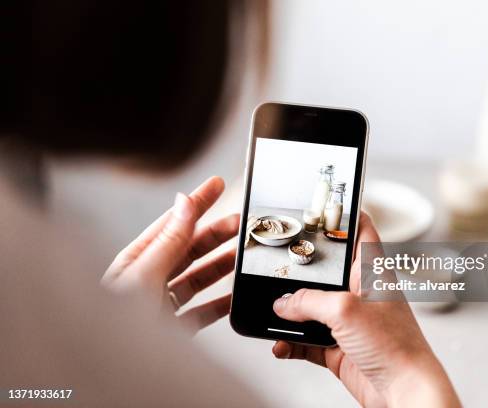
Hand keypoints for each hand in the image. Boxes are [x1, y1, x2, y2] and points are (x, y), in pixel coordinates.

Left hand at [102, 176, 237, 332]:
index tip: (214, 184)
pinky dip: (221, 302)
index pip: (173, 222)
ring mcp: (163, 303)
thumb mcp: (143, 275)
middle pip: (190, 248)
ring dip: (222, 263)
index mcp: (138, 259)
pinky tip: (234, 295)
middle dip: (216, 232)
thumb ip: (168, 241)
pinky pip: (203, 310)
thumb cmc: (111, 325)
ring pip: (199, 277)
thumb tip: (184, 204)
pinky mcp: (174, 327)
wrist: (108, 370)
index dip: (197, 202)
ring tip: (242, 251)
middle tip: (240, 220)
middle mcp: (150, 278)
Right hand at [271, 214, 460, 407]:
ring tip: (274, 312)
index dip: (344, 214)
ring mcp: (348, 321)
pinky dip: (291, 343)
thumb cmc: (396, 346)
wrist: (404, 393)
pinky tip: (281, 345)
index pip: (360, 231)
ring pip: (311, 308)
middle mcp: (359, 293)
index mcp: (370, 271)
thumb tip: (282, 303)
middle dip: (301, 270)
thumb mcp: (345, 310)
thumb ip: (308, 302)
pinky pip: (307, 341)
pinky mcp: (339, 347)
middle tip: (279, 263)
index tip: (322, 204)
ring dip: (290, 313)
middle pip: (326, 271)